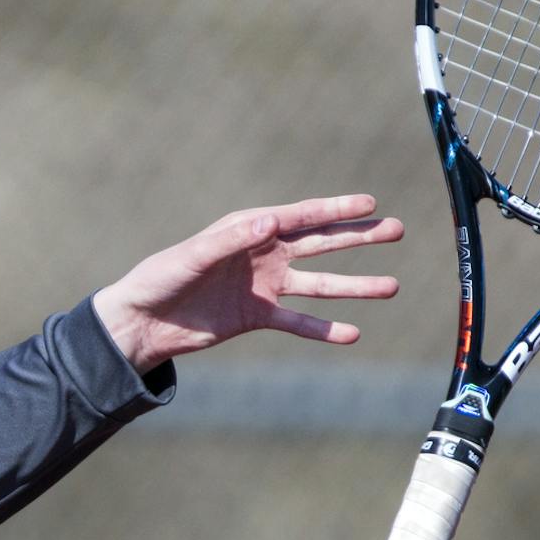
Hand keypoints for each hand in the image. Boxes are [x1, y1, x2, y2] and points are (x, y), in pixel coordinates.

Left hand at [91, 196, 402, 372]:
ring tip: (391, 287)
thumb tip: (271, 223)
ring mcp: (264, 285)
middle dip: (359, 238)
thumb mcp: (193, 257)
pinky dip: (324, 328)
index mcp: (249, 228)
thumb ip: (231, 240)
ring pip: (319, 284)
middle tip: (397, 230)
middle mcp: (263, 252)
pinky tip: (353, 334)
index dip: (336, 210)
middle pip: (321, 243)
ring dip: (355, 286)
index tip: (370, 205)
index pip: (302, 215)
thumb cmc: (160, 278)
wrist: (142, 322)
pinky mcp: (257, 316)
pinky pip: (298, 321)